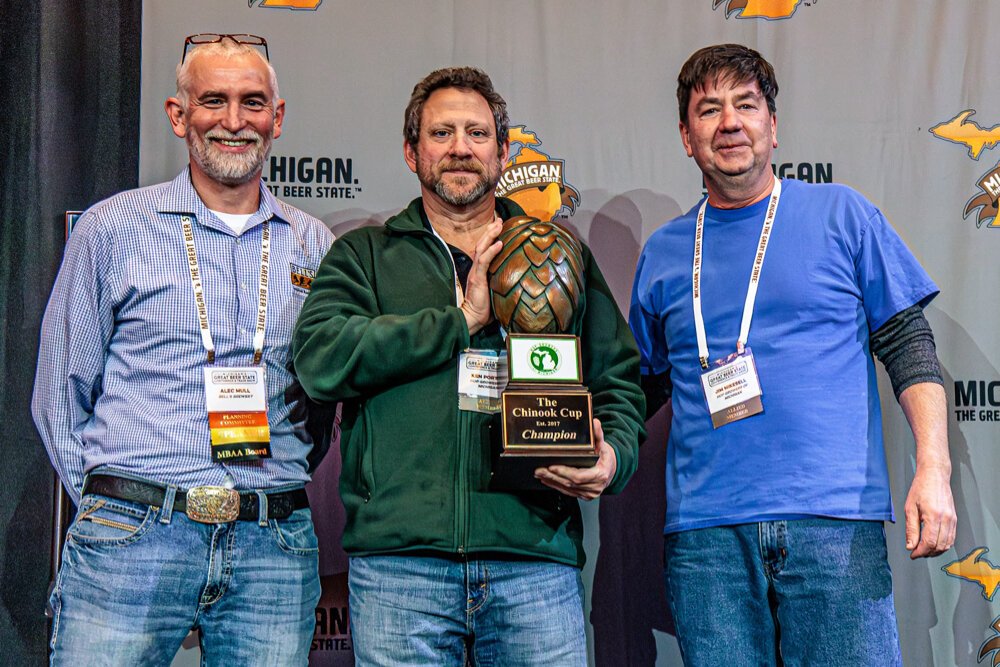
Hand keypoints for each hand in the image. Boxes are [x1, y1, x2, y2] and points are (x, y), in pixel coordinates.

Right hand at [460, 217, 502, 334]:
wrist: (472, 318)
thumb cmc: (485, 309)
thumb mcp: (496, 291)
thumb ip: (503, 283)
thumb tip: (521, 281)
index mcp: (480, 271)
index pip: (485, 249)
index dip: (491, 237)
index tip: (499, 226)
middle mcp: (477, 268)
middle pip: (482, 244)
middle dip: (491, 230)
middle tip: (499, 219)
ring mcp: (476, 272)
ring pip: (481, 248)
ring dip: (490, 235)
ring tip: (498, 224)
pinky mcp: (477, 278)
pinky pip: (484, 261)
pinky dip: (491, 251)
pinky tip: (499, 243)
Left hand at [534, 419, 616, 499]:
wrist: (610, 471)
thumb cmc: (605, 458)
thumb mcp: (603, 445)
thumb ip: (598, 435)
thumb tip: (595, 422)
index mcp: (600, 475)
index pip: (578, 476)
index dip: (564, 472)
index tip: (552, 466)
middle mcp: (595, 487)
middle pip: (570, 483)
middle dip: (553, 476)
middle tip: (539, 469)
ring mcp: (589, 494)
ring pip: (567, 489)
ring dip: (552, 481)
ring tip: (539, 473)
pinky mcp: (583, 496)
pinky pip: (567, 492)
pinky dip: (556, 486)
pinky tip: (546, 480)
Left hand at [904, 464, 956, 558]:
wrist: (935, 476)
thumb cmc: (920, 489)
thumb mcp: (909, 508)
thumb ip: (910, 529)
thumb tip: (910, 546)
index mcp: (933, 516)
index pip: (929, 543)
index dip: (920, 552)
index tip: (912, 554)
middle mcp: (946, 519)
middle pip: (939, 546)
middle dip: (927, 553)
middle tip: (916, 552)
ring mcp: (953, 519)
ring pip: (947, 544)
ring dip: (936, 551)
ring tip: (923, 549)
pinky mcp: (955, 519)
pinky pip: (951, 538)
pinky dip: (943, 544)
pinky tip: (933, 543)